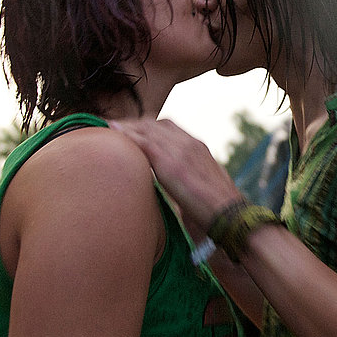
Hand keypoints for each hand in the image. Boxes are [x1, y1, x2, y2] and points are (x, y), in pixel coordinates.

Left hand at [109, 118, 243, 231]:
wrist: (230, 213)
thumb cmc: (219, 208)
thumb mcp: (205, 185)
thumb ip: (191, 179)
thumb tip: (182, 189)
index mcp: (198, 147)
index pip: (167, 127)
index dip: (147, 126)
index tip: (131, 129)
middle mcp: (189, 143)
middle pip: (154, 123)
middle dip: (132, 123)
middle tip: (113, 127)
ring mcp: (180, 151)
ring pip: (146, 128)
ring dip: (125, 126)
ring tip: (106, 126)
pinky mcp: (171, 163)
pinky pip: (144, 142)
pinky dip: (126, 134)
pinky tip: (111, 132)